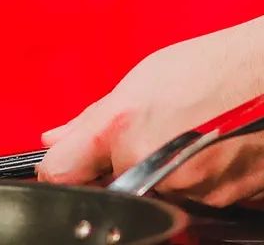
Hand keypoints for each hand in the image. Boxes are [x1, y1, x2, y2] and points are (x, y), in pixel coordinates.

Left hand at [39, 24, 263, 205]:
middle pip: (111, 183)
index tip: (61, 162)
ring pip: (152, 193)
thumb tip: (55, 140)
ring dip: (157, 171)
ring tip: (183, 132)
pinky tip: (205, 148)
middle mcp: (153, 168)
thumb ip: (90, 120)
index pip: (60, 174)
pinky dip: (190, 180)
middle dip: (116, 163)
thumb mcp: (140, 80)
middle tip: (145, 129)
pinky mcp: (220, 207)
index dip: (60, 168)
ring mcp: (189, 193)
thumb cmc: (216, 68)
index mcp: (123, 129)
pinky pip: (188, 199)